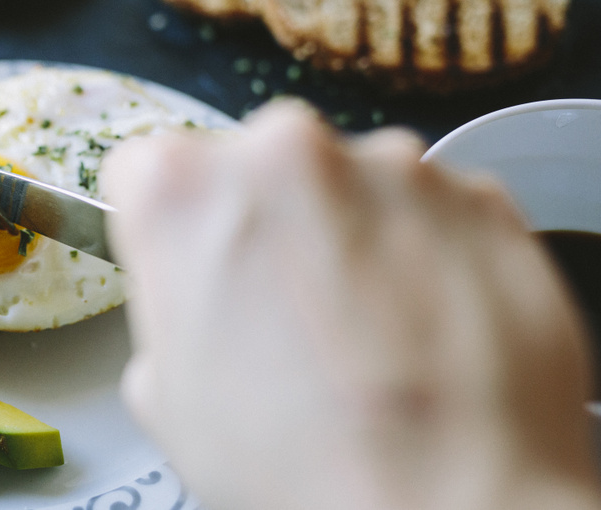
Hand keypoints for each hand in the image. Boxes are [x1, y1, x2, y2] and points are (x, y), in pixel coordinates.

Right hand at [102, 100, 600, 509]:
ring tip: (366, 334)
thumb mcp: (166, 399)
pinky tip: (423, 329)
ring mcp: (392, 166)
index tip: (190, 260)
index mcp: (180, 189)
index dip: (166, 226)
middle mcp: (284, 149)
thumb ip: (168, 313)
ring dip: (351, 235)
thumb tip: (203, 309)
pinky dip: (425, 252)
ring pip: (352, 183)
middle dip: (267, 221)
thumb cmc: (298, 462)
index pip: (146, 170)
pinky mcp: (479, 195)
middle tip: (283, 312)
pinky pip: (433, 211)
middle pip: (256, 164)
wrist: (447, 503)